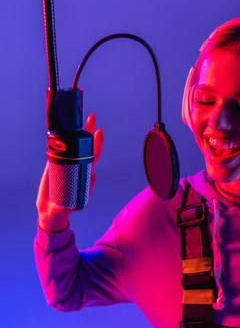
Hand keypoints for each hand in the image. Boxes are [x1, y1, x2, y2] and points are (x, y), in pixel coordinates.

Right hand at [36, 113, 103, 230]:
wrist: (51, 210)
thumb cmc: (66, 206)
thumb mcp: (77, 201)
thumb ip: (84, 190)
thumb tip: (94, 175)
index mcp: (84, 172)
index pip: (93, 155)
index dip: (97, 144)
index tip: (100, 131)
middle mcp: (76, 165)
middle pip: (83, 145)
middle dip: (88, 130)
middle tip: (91, 116)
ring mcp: (64, 163)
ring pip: (70, 145)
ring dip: (73, 132)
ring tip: (74, 118)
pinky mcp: (52, 164)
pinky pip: (56, 150)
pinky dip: (57, 140)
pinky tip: (59, 129)